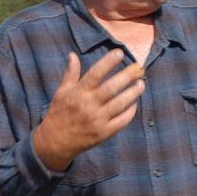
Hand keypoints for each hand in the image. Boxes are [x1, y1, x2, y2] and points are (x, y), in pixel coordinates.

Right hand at [33, 49, 145, 171]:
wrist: (56, 142)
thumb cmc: (59, 113)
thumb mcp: (61, 92)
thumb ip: (70, 74)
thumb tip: (73, 55)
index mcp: (78, 93)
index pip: (95, 74)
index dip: (108, 62)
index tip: (119, 53)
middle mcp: (89, 106)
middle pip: (112, 88)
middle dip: (127, 76)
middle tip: (139, 68)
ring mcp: (97, 120)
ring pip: (120, 104)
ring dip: (133, 93)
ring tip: (141, 83)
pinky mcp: (104, 133)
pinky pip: (122, 121)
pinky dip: (130, 111)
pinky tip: (134, 103)